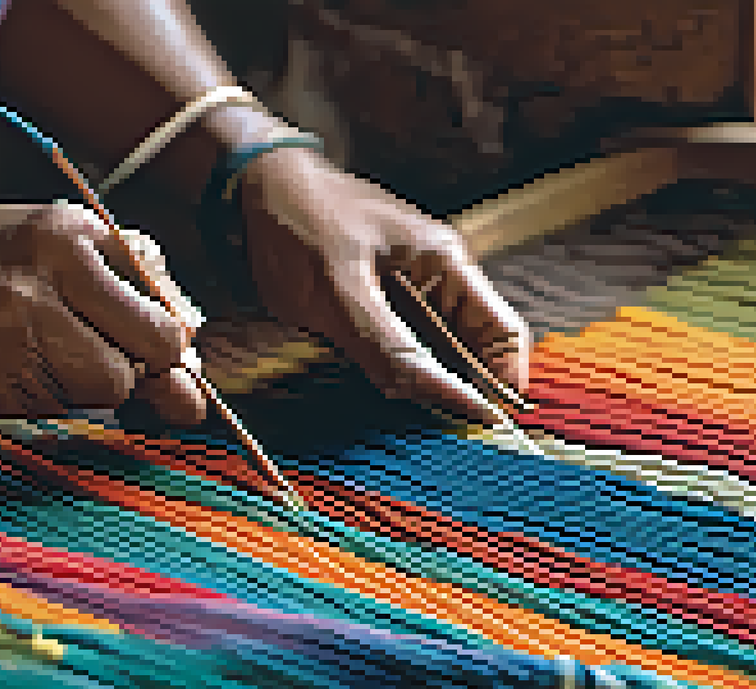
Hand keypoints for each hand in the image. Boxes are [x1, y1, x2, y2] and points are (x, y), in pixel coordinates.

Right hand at [0, 201, 196, 419]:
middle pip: (122, 379)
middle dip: (125, 373)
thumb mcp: (69, 231)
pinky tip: (10, 360)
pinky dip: (42, 395)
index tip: (160, 349)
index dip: (168, 352)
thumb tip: (193, 342)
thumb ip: (141, 276)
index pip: (157, 334)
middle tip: (96, 346)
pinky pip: (41, 414)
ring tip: (46, 346)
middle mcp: (30, 298)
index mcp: (65, 247)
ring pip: (85, 403)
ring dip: (84, 384)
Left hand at [236, 145, 529, 425]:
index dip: (505, 381)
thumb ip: (389, 346)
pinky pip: (397, 352)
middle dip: (460, 392)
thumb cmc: (298, 222)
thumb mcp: (340, 291)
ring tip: (408, 416)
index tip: (488, 424)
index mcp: (445, 264)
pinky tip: (377, 393)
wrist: (249, 189)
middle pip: (471, 352)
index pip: (503, 331)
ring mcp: (403, 295)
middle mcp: (434, 282)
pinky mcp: (372, 310)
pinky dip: (392, 376)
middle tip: (440, 431)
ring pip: (433, 358)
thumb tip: (440, 396)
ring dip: (423, 388)